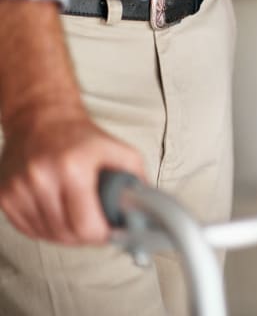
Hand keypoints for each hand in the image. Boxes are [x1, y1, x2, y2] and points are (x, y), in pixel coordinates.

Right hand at [0, 107, 145, 244]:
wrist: (41, 117)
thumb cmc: (80, 136)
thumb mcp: (118, 150)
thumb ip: (136, 180)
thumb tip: (145, 210)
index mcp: (72, 168)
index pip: (85, 226)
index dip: (101, 235)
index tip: (110, 232)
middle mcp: (41, 178)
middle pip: (65, 234)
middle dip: (86, 236)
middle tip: (97, 226)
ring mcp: (19, 188)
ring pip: (46, 235)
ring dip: (65, 234)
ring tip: (78, 216)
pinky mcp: (4, 195)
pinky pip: (27, 229)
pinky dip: (46, 229)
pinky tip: (58, 214)